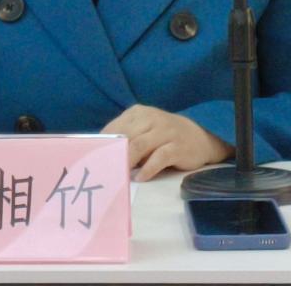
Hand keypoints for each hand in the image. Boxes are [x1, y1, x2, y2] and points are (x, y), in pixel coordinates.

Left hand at [100, 104, 232, 180]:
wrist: (199, 135)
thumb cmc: (163, 136)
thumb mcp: (143, 130)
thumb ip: (125, 139)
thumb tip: (100, 156)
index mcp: (137, 113)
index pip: (114, 128)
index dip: (102, 146)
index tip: (91, 161)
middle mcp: (151, 118)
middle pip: (125, 137)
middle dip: (112, 155)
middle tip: (101, 172)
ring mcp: (165, 131)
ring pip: (139, 145)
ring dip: (126, 162)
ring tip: (117, 175)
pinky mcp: (177, 146)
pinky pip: (159, 157)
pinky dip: (147, 169)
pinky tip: (140, 178)